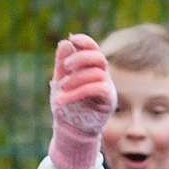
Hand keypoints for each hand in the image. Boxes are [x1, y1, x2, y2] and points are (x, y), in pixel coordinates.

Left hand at [46, 33, 117, 168]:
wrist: (70, 130)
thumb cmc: (67, 106)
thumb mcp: (60, 82)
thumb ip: (63, 64)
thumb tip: (65, 42)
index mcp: (90, 68)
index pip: (93, 48)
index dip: (85, 41)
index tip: (73, 39)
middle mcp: (102, 76)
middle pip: (98, 58)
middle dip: (80, 58)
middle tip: (65, 67)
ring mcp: (107, 87)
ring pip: (96, 74)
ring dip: (75, 79)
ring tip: (60, 90)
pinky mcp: (108, 101)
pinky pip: (100, 88)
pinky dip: (80, 91)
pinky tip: (64, 98)